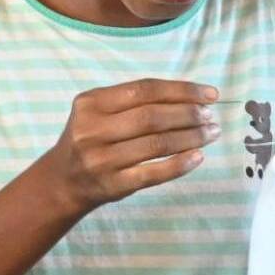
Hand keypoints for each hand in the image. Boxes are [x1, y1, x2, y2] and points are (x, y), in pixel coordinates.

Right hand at [35, 79, 221, 213]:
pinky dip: (180, 164)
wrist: (63, 180)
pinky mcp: (113, 184)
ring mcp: (102, 159)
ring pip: (156, 144)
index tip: (209, 95)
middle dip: (189, 114)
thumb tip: (191, 99)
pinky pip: (154, 173)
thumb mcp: (99, 112)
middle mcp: (92, 130)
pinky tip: (198, 157)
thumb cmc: (90, 138)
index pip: (143, 90)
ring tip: (211, 133)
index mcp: (90, 103)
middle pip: (151, 117)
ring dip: (191, 138)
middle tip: (210, 116)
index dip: (180, 90)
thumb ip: (133, 102)